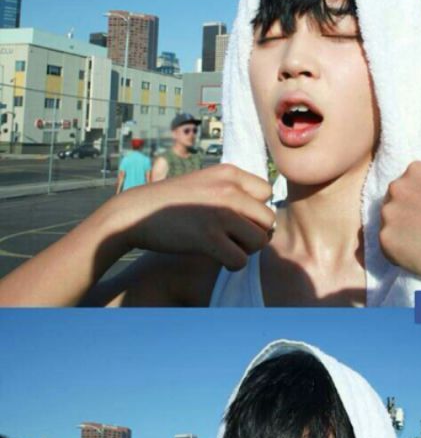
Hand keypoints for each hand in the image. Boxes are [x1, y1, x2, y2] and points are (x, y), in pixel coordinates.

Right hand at [114, 163, 274, 269]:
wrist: (135, 212)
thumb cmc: (172, 202)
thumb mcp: (206, 181)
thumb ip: (234, 191)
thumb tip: (265, 216)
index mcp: (229, 172)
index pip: (267, 192)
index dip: (256, 209)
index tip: (237, 217)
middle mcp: (229, 189)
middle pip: (268, 219)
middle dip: (254, 233)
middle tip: (233, 238)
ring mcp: (220, 213)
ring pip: (260, 241)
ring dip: (245, 250)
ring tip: (225, 246)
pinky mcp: (209, 237)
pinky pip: (240, 260)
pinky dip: (232, 264)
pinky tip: (218, 258)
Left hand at [380, 161, 420, 285]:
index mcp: (416, 172)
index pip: (406, 184)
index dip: (416, 200)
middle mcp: (398, 188)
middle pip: (392, 203)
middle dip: (404, 216)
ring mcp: (389, 213)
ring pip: (388, 226)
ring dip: (400, 237)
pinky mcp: (385, 239)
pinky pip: (388, 249)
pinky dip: (399, 256)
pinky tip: (419, 258)